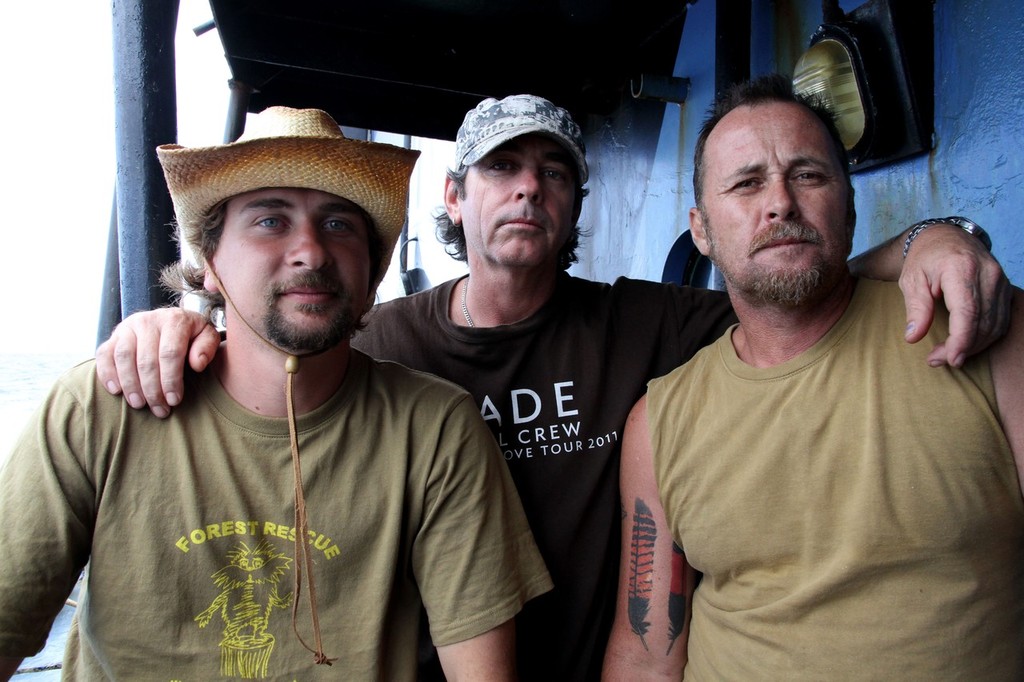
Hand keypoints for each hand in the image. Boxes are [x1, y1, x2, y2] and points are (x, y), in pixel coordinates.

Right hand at [95, 308, 220, 417]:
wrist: (171, 320)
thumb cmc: (192, 334)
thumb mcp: (207, 335)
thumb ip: (207, 346)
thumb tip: (197, 364)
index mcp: (174, 320)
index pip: (170, 354)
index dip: (171, 380)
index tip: (174, 400)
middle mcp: (148, 320)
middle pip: (146, 360)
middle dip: (153, 390)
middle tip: (160, 410)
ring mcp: (128, 327)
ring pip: (124, 358)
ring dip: (130, 385)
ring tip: (139, 404)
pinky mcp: (114, 335)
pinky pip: (104, 354)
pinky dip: (107, 373)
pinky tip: (116, 391)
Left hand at [901, 225, 1010, 366]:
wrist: (946, 236)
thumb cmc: (925, 258)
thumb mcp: (911, 279)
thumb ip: (915, 308)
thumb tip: (913, 338)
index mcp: (961, 268)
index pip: (968, 311)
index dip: (961, 339)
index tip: (950, 359)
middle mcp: (987, 274)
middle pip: (982, 322)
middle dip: (962, 348)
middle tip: (936, 360)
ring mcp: (1000, 281)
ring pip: (995, 325)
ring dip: (973, 346)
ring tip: (947, 355)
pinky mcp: (1004, 288)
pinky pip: (1001, 320)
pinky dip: (985, 337)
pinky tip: (965, 344)